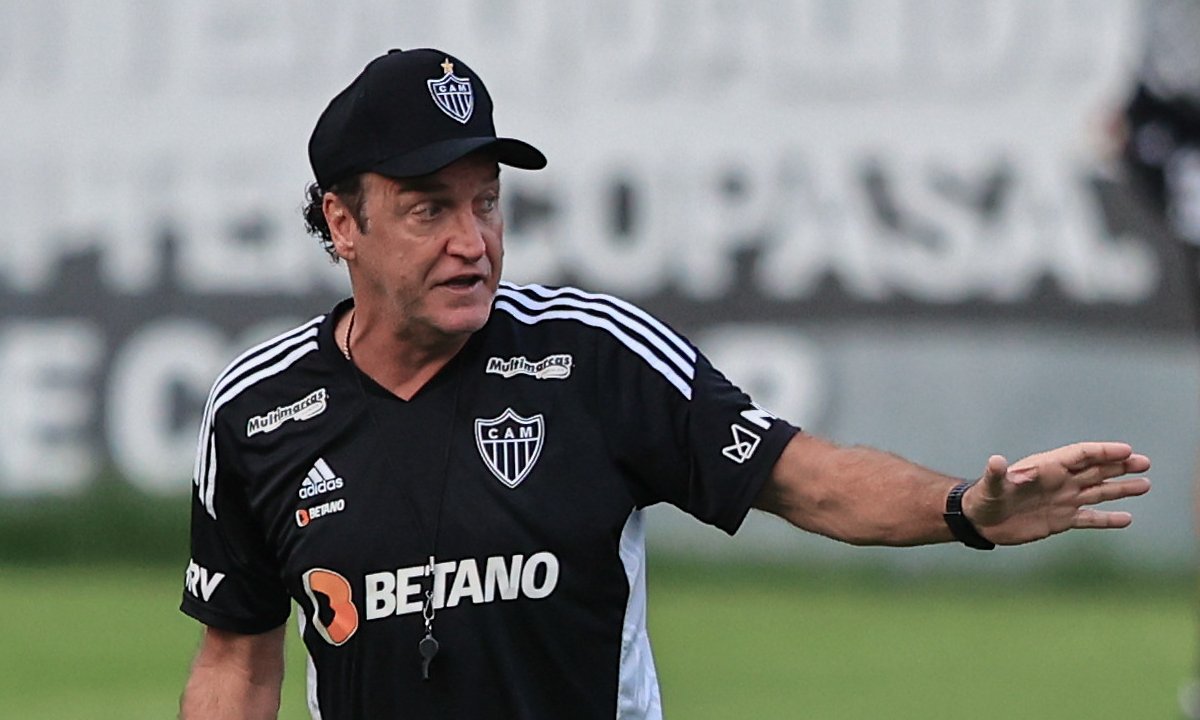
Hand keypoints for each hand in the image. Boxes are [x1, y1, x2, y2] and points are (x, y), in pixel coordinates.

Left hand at [962, 442, 1150, 545]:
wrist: (981, 522)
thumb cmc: (984, 499)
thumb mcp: (990, 486)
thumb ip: (996, 474)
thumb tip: (995, 461)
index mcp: (1046, 467)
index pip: (1080, 455)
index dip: (1103, 451)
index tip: (1127, 451)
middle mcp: (1059, 481)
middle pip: (1095, 469)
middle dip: (1119, 465)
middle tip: (1145, 463)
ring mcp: (1063, 500)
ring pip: (1098, 491)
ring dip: (1121, 488)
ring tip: (1145, 485)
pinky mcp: (1061, 520)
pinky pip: (1090, 518)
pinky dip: (1108, 519)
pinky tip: (1126, 519)